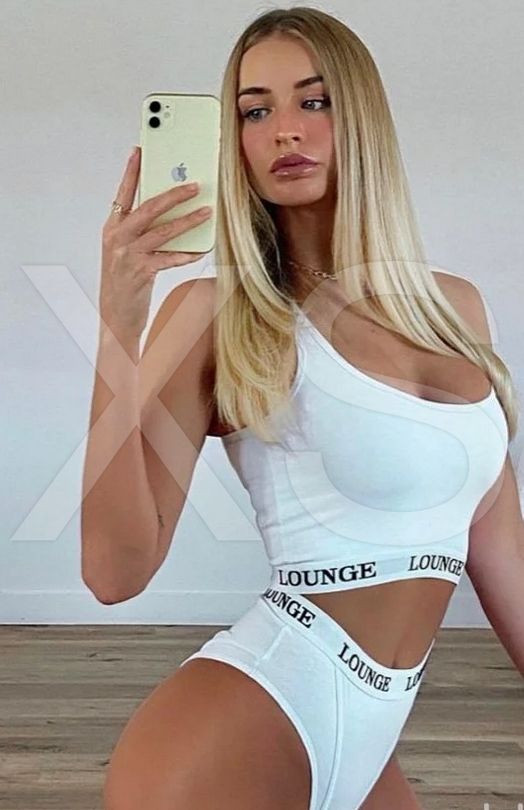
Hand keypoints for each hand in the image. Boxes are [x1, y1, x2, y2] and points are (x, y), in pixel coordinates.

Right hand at [99, 146, 212, 339]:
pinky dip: (187, 253)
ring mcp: (128, 255)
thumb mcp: (123, 253)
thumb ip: (138, 232)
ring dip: (187, 220)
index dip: (131, 172)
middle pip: (148, 208)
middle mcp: (117, 238)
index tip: (140, 150)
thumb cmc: (123, 284)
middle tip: (194, 185)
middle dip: (173, 194)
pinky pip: (170, 258)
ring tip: (206, 212)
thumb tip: (167, 214)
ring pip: (163, 231)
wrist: (115, 317)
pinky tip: (201, 248)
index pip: (122, 194)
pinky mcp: (141, 272)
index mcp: (112, 229)